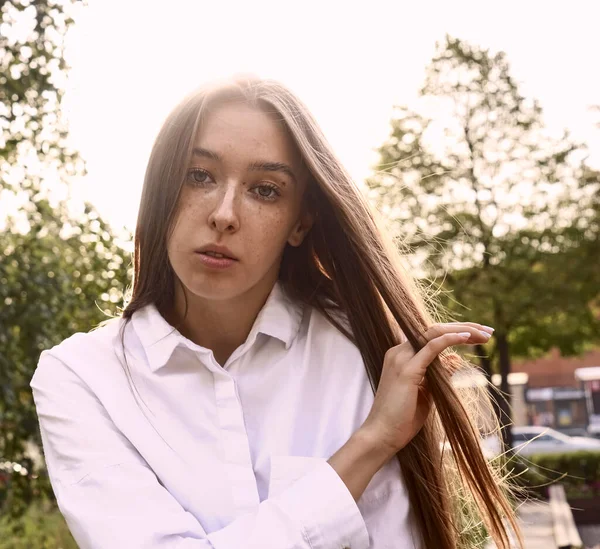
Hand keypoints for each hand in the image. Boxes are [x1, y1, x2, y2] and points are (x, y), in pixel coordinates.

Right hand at [360, 322, 493, 456]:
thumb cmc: (402, 418)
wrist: (382, 434)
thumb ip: (438, 374)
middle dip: (464, 327)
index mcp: (401, 356)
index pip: (431, 335)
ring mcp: (401, 359)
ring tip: (484, 334)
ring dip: (462, 330)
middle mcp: (399, 352)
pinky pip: (431, 347)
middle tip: (488, 331)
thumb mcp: (427, 392)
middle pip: (434, 329)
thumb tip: (455, 359)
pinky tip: (466, 337)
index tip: (479, 335)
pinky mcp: (407, 370)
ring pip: (434, 332)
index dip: (456, 331)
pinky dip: (449, 339)